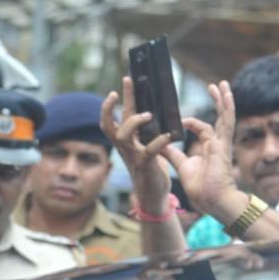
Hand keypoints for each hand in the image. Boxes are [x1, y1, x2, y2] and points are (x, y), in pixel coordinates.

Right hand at [101, 77, 173, 213]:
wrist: (152, 195)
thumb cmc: (150, 168)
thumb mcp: (145, 146)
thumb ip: (145, 131)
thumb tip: (151, 110)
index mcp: (126, 141)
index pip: (113, 119)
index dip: (112, 103)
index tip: (121, 84)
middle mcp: (124, 147)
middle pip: (110, 124)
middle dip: (111, 106)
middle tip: (119, 89)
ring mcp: (132, 157)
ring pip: (123, 136)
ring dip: (134, 122)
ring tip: (148, 114)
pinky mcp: (145, 167)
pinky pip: (149, 152)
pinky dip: (158, 142)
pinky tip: (168, 135)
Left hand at [161, 80, 239, 214]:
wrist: (212, 199)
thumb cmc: (201, 187)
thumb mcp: (182, 165)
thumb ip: (172, 153)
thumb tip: (159, 142)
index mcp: (207, 148)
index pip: (200, 128)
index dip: (190, 121)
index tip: (179, 118)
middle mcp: (216, 143)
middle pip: (217, 117)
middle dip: (216, 101)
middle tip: (214, 86)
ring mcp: (221, 142)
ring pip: (225, 116)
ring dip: (223, 99)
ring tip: (222, 84)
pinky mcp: (223, 144)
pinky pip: (226, 122)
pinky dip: (227, 108)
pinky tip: (227, 95)